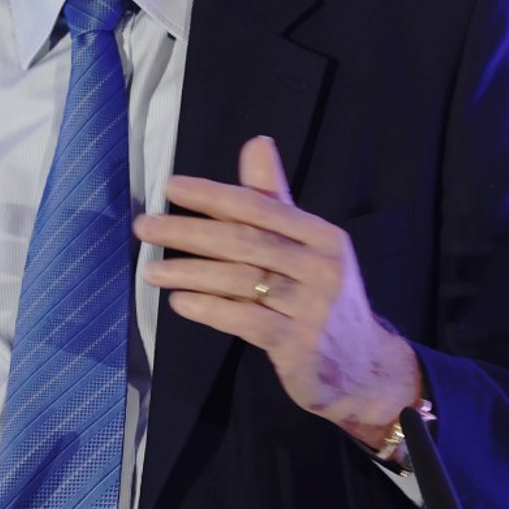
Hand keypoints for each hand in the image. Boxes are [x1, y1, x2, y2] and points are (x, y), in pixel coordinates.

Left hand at [133, 136, 420, 448]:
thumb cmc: (322, 299)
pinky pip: (245, 320)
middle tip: (145, 227)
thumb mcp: (308, 247)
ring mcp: (312, 307)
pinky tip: (181, 302)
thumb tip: (256, 143)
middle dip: (189, 231)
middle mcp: (321, 267)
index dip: (213, 195)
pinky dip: (209, 309)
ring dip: (189, 272)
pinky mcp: (298, 344)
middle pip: (244, 241)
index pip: (260, 206)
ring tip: (151, 271)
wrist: (363, 366)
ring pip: (240, 280)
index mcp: (322, 236)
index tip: (171, 187)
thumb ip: (275, 200)